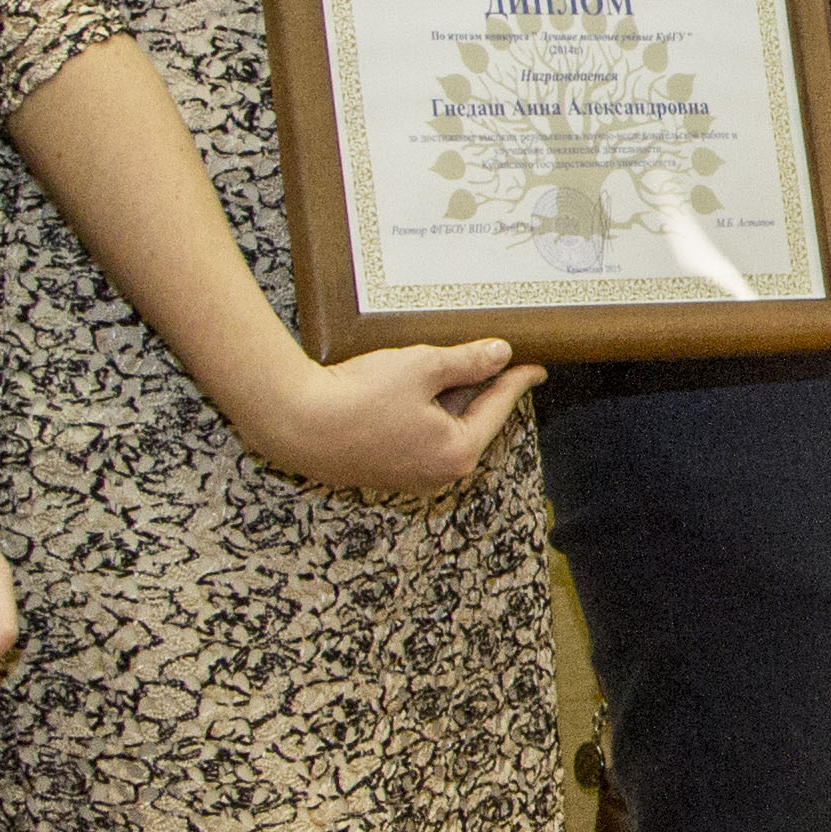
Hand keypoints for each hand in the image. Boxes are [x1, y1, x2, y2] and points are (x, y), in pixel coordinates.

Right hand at [240, 336, 543, 494]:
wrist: (295, 424)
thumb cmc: (359, 397)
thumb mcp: (421, 367)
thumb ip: (466, 362)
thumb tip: (500, 354)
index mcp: (458, 452)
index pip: (498, 408)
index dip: (517, 381)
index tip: (536, 367)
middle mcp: (439, 473)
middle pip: (473, 421)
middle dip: (482, 390)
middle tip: (495, 360)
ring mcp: (410, 477)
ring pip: (446, 429)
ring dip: (451, 400)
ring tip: (454, 367)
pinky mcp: (385, 471)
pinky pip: (420, 437)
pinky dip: (426, 412)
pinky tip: (418, 388)